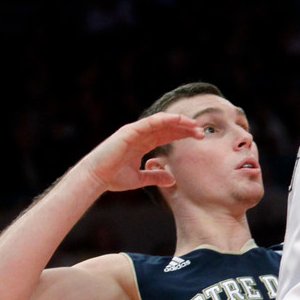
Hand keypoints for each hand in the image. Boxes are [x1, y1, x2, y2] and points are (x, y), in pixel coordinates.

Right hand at [81, 113, 203, 194]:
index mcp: (143, 144)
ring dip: (179, 122)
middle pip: (167, 127)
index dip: (183, 134)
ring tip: (194, 125)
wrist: (97, 178)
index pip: (168, 135)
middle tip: (202, 132)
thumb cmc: (114, 178)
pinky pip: (150, 122)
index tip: (199, 137)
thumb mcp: (140, 179)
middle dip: (185, 128)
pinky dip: (164, 119)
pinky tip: (178, 120)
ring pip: (161, 122)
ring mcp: (135, 131)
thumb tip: (172, 179)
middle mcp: (141, 135)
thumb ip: (155, 176)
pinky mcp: (129, 131)